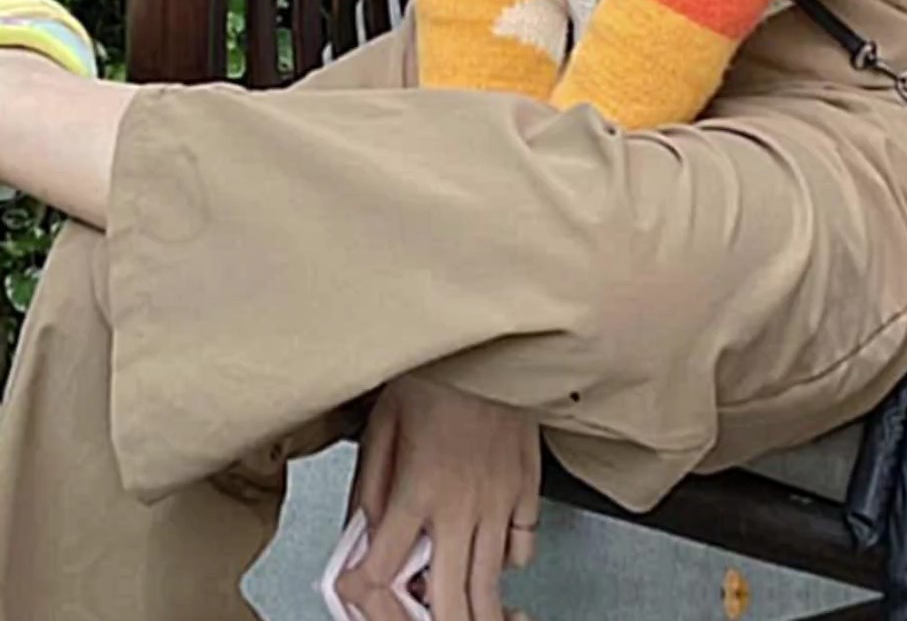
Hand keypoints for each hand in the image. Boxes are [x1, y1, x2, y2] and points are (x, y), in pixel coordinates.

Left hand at [337, 374, 541, 620]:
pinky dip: (507, 564)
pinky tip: (491, 557)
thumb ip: (369, 485)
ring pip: (491, 586)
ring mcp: (501, 500)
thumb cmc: (436, 369)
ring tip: (458, 610)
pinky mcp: (528, 487)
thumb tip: (362, 533)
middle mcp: (462, 504)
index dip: (363, 588)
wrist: (493, 335)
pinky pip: (523, 549)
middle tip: (418, 616)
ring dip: (473, 609)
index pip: (384, 567)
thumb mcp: (382, 421)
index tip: (357, 585)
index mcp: (419, 487)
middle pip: (449, 600)